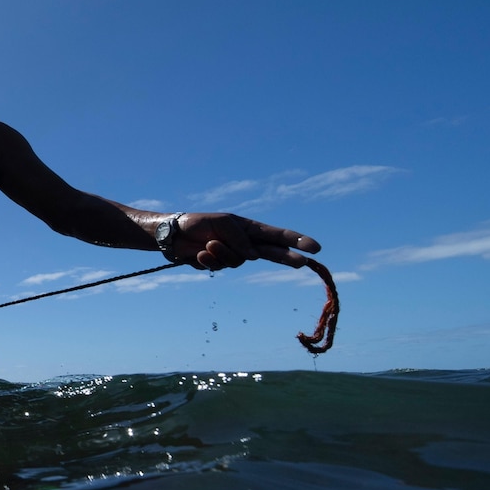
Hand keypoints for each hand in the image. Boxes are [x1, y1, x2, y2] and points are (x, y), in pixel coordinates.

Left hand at [169, 212, 320, 270]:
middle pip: (272, 254)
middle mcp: (245, 243)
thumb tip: (253, 255)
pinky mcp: (219, 265)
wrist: (173, 234)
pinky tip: (199, 253)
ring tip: (209, 243)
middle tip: (303, 263)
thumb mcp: (222, 223)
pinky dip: (209, 260)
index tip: (315, 247)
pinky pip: (220, 267)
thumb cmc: (199, 222)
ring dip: (222, 253)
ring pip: (238, 261)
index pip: (278, 235)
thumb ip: (239, 237)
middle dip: (288, 258)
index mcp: (249, 229)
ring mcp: (232, 255)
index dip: (297, 241)